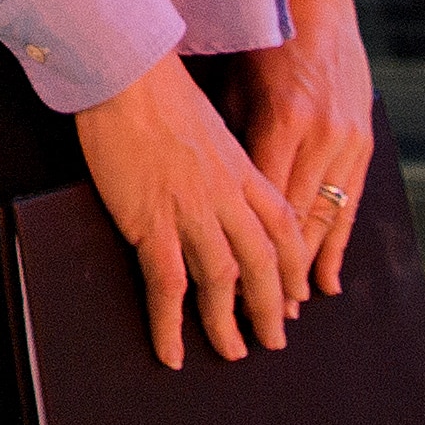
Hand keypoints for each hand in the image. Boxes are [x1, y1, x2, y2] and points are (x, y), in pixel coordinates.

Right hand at [71, 56, 300, 367]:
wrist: (128, 71)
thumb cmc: (159, 87)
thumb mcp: (208, 121)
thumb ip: (220, 157)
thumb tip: (218, 176)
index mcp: (241, 168)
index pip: (283, 226)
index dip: (293, 264)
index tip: (296, 292)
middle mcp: (226, 194)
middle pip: (262, 263)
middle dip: (271, 306)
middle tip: (274, 338)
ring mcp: (191, 210)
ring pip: (222, 281)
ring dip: (228, 324)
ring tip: (232, 353)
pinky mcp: (153, 221)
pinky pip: (168, 286)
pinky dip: (171, 325)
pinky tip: (171, 351)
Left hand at [227, 0, 376, 300]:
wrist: (315, 1)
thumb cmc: (259, 42)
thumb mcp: (234, 88)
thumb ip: (232, 143)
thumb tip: (211, 199)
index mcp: (285, 122)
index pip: (265, 203)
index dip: (250, 250)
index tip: (233, 289)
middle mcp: (322, 136)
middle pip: (298, 222)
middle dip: (279, 274)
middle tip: (259, 319)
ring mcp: (347, 139)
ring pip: (327, 219)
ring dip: (307, 267)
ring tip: (288, 310)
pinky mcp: (362, 140)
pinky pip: (349, 203)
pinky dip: (336, 243)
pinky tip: (325, 279)